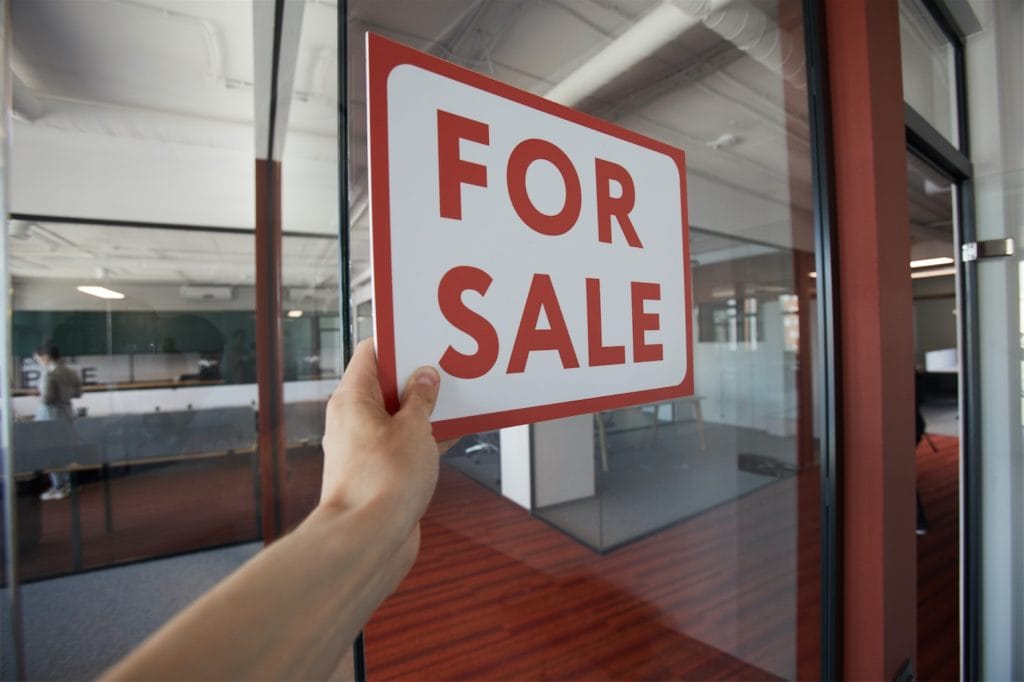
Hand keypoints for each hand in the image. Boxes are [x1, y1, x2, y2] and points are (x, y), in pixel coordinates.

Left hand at [319, 339, 443, 538]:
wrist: (369, 540)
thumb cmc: (382, 483)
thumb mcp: (414, 428)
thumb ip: (422, 400)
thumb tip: (424, 379)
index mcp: (352, 399)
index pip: (370, 354)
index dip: (397, 342)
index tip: (423, 336)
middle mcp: (353, 422)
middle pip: (386, 386)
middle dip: (417, 378)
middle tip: (448, 367)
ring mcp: (365, 449)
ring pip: (398, 418)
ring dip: (425, 411)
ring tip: (457, 400)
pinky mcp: (379, 475)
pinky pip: (404, 446)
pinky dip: (426, 439)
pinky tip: (452, 437)